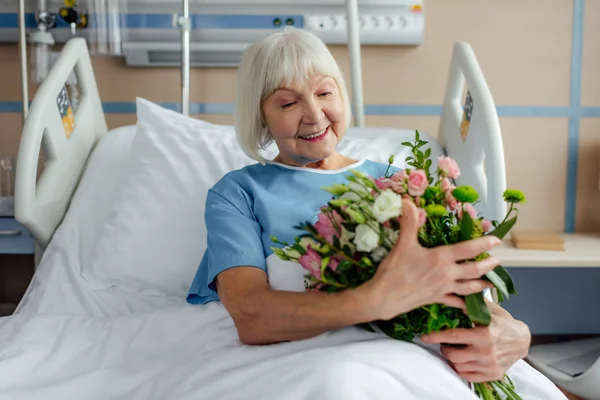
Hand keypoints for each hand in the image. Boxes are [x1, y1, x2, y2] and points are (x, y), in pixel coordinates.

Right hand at [364, 199, 501, 320]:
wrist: (384, 297)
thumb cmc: (394, 270)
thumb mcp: (402, 243)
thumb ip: (409, 222)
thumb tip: (408, 202)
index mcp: (441, 258)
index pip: (468, 249)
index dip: (484, 243)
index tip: (496, 240)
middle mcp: (447, 274)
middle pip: (473, 269)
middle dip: (487, 265)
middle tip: (497, 261)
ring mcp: (443, 288)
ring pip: (469, 287)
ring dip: (482, 284)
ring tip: (491, 282)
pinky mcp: (437, 299)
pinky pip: (456, 302)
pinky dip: (465, 304)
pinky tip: (471, 306)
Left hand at [421, 302, 531, 382]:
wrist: (523, 340)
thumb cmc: (503, 323)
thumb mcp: (489, 311)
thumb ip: (472, 305)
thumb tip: (454, 294)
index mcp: (484, 334)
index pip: (453, 336)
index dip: (436, 337)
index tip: (425, 337)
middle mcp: (486, 352)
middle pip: (453, 355)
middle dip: (444, 348)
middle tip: (444, 344)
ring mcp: (490, 365)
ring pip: (459, 366)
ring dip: (452, 359)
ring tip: (453, 351)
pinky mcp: (493, 374)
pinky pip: (469, 376)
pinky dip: (461, 369)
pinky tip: (461, 361)